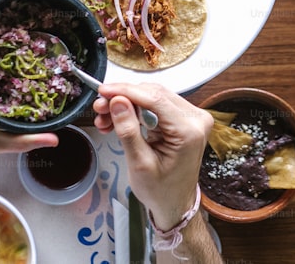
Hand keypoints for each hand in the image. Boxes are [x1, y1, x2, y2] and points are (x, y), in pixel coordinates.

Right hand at [93, 83, 212, 229]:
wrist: (174, 203)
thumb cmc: (160, 191)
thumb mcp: (140, 164)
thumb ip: (128, 130)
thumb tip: (117, 101)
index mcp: (189, 131)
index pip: (155, 99)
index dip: (126, 91)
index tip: (103, 91)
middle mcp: (196, 119)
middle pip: (154, 95)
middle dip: (123, 98)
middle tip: (99, 108)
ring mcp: (192, 118)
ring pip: (154, 98)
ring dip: (127, 104)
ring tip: (104, 118)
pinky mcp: (185, 120)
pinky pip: (157, 107)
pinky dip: (136, 111)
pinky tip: (118, 120)